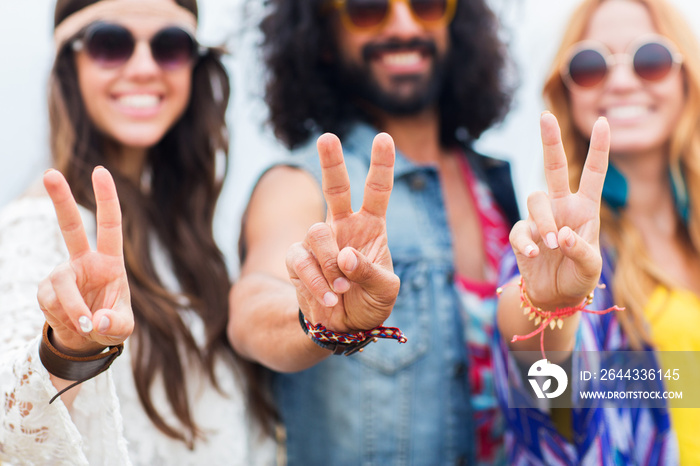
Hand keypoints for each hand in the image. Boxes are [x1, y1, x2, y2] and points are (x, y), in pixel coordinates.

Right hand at [38, 167, 132, 355]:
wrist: (85, 338)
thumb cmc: (109, 323)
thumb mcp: (122, 328)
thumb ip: (115, 324)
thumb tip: (96, 320)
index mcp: (110, 261)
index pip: (110, 225)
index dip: (107, 199)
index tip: (100, 171)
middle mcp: (84, 261)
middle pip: (71, 226)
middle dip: (60, 200)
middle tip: (50, 173)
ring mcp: (62, 273)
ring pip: (62, 284)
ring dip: (74, 308)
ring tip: (86, 325)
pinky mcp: (45, 290)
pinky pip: (51, 302)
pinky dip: (63, 317)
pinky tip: (71, 323)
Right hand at [286, 133, 399, 332]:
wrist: (341, 327)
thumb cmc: (370, 302)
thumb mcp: (385, 290)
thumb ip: (370, 271)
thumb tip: (346, 256)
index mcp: (371, 226)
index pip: (377, 190)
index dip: (381, 164)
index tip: (385, 138)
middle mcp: (343, 226)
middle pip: (335, 187)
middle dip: (331, 162)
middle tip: (327, 137)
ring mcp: (318, 240)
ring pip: (317, 233)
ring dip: (331, 264)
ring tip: (342, 288)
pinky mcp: (297, 258)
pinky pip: (301, 260)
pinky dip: (317, 281)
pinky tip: (329, 297)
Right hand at [509, 112, 609, 308]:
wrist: (553, 296)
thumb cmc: (578, 277)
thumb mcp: (590, 267)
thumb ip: (581, 251)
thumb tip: (562, 235)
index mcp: (585, 209)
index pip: (593, 173)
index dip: (599, 148)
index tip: (603, 121)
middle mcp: (561, 207)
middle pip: (553, 166)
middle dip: (550, 140)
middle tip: (545, 116)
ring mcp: (540, 219)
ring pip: (535, 199)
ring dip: (546, 221)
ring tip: (555, 245)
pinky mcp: (523, 235)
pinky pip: (521, 230)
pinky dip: (528, 242)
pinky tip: (536, 255)